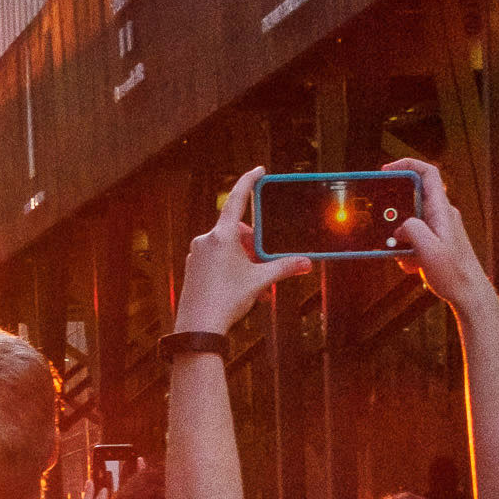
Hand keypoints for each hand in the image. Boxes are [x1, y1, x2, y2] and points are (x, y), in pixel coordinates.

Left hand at [178, 170, 312, 338]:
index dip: (249, 181)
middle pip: (236, 231)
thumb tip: (307, 263)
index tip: (258, 170)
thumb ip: (284, 268)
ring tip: (253, 283)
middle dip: (252, 244)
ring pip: (226, 248)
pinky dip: (229, 268)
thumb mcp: (259, 282)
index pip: (237, 199)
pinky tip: (238, 288)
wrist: (197, 328)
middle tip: (263, 261)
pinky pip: (215, 260)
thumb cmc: (226, 301)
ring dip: (242, 259)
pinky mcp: (191, 268)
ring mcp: (195, 254)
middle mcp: (205, 240)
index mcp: (221, 236)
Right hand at [388, 157, 496, 316]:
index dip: (406, 165)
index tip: (386, 171)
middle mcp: (441, 214)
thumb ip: (412, 230)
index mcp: (442, 210)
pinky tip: (413, 265)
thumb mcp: (429, 251)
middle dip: (395, 216)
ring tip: (405, 258)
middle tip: (387, 232)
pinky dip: (407, 251)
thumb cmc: (454, 273)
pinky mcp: (435, 241)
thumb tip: (400, 227)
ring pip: (410, 223)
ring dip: (400, 240)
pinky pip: (414, 238)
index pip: (427, 173)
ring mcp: (438, 227)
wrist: (469, 293)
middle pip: (411, 200)